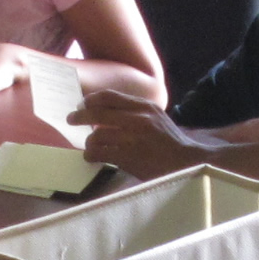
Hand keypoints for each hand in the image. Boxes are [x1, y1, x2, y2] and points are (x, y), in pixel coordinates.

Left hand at [75, 92, 209, 177]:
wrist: (187, 163)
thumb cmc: (170, 142)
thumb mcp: (157, 117)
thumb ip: (136, 112)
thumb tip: (106, 112)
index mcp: (145, 107)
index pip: (110, 96)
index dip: (92, 99)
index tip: (82, 104)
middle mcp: (138, 119)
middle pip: (98, 113)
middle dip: (80, 116)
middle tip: (71, 119)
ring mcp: (133, 139)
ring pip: (97, 135)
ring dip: (88, 141)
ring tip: (89, 145)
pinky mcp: (128, 157)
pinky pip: (101, 153)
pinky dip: (91, 155)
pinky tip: (91, 157)